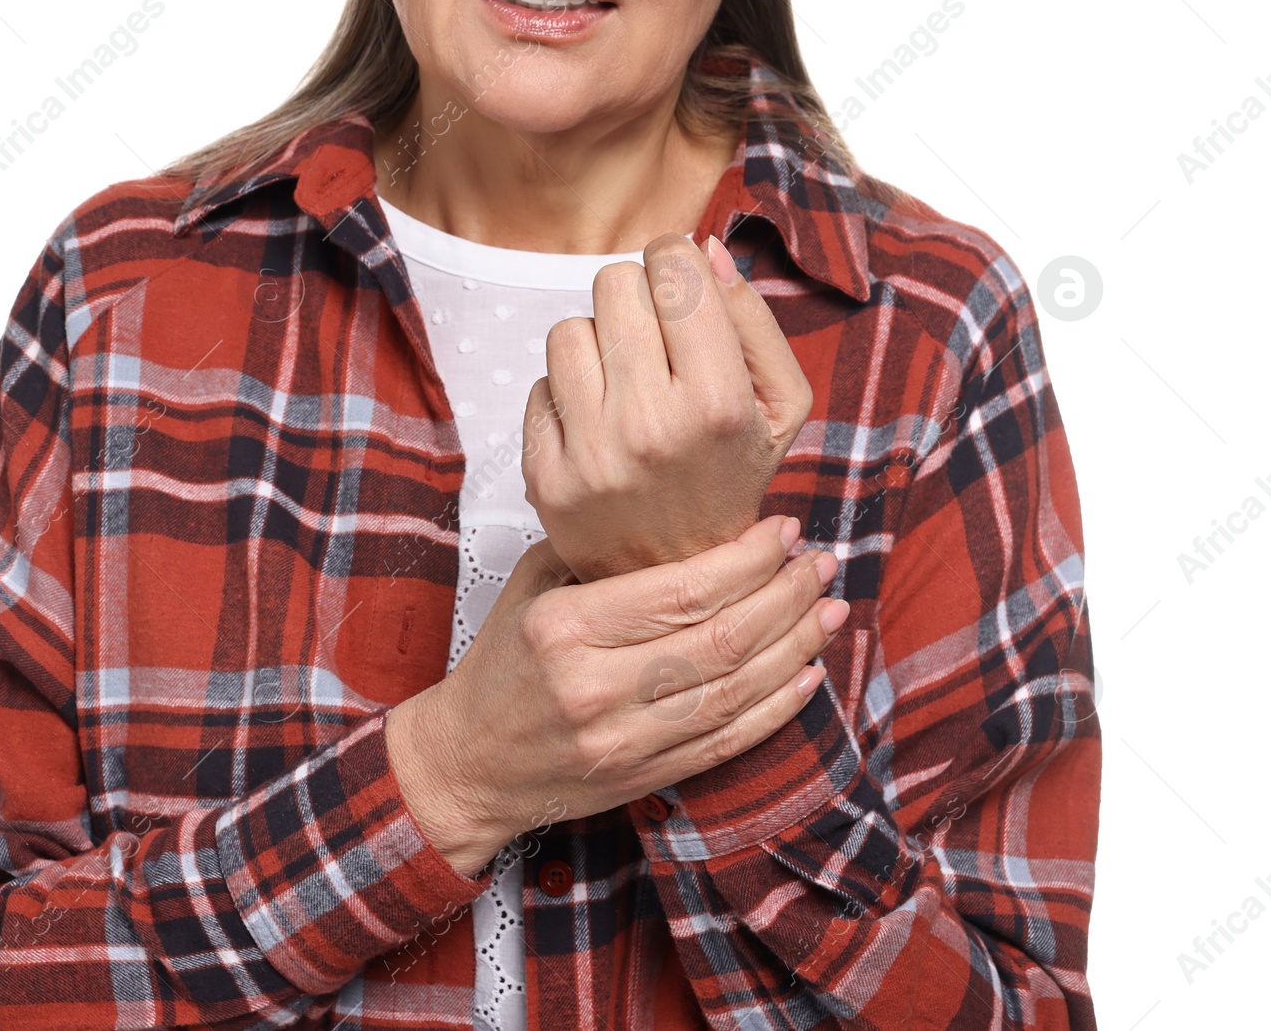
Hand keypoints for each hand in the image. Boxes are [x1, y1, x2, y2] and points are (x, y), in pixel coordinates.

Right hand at [384, 516, 847, 874]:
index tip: (782, 532)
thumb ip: (599, 553)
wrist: (467, 764)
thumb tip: (687, 516)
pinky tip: (807, 673)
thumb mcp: (531, 589)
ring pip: (736, 691)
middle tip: (818, 566)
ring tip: (827, 610)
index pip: (682, 590)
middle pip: (721, 638)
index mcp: (564, 628)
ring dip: (795, 647)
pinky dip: (778, 707)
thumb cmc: (501, 667)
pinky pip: (729, 741)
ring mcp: (623, 740)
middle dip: (786, 596)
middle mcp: (595, 686)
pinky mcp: (644, 778)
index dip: (748, 559)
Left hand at [521, 233, 812, 582]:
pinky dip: (565, 396)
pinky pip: (538, 385)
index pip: (672, 268)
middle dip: (635, 301)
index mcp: (718, 402)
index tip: (679, 287)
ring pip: (568, 329)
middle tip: (653, 342)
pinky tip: (597, 426)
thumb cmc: (732, 476)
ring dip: (595, 346)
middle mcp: (651, 426)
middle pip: (614, 285)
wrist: (678, 577)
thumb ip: (751, 317)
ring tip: (623, 383)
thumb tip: (701, 249)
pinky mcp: (546, 476)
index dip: (674, 262)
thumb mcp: (779, 405)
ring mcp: (592, 454)